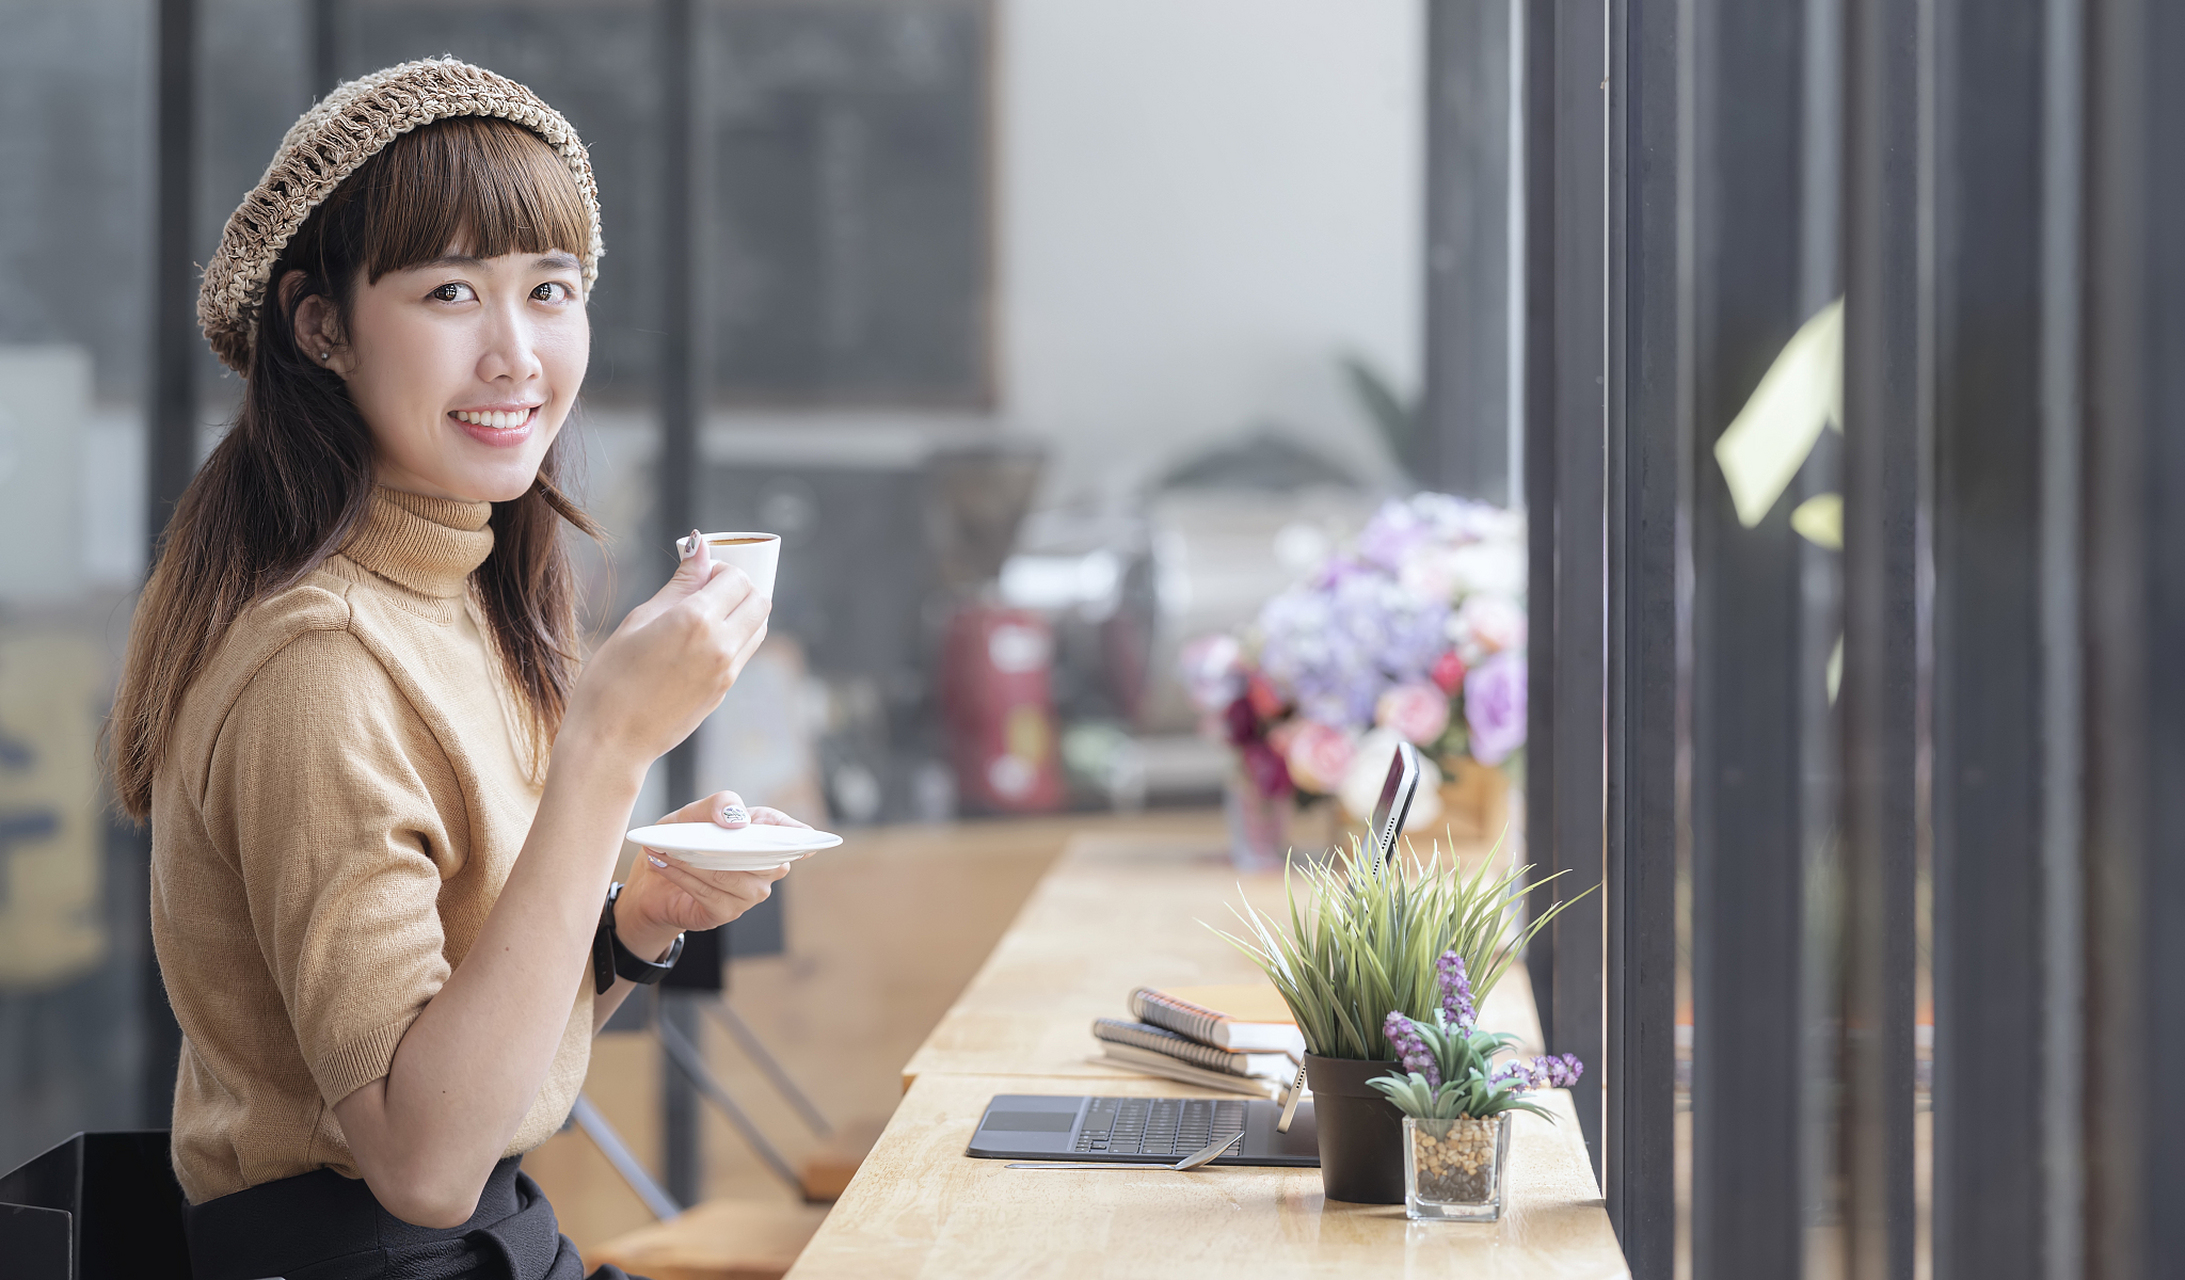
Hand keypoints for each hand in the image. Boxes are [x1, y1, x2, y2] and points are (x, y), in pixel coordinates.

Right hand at [564, 534, 770, 765]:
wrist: (611, 740)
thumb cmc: (611, 677)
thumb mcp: (639, 620)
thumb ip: (679, 584)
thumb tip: (700, 546)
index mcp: (696, 620)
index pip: (737, 579)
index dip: (721, 570)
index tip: (700, 575)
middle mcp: (721, 645)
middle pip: (760, 600)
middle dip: (739, 589)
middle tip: (707, 593)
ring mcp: (727, 672)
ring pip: (758, 628)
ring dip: (742, 614)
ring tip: (705, 617)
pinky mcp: (724, 691)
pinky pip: (744, 653)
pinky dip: (735, 638)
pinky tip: (700, 644)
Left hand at [613, 790, 812, 952]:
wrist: (650, 883)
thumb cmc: (680, 843)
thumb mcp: (692, 815)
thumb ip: (717, 804)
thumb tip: (739, 820)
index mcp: (760, 836)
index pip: (787, 832)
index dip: (797, 833)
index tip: (805, 836)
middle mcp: (764, 868)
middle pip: (762, 857)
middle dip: (728, 845)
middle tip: (696, 837)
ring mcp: (750, 893)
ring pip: (732, 876)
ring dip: (696, 862)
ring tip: (668, 850)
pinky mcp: (727, 912)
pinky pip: (709, 893)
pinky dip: (684, 877)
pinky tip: (666, 865)